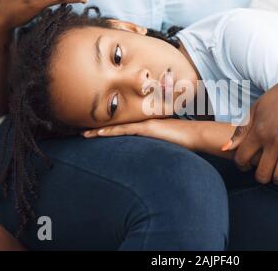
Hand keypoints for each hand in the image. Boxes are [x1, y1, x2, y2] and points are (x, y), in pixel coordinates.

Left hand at [82, 119, 196, 149]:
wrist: (196, 134)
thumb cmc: (186, 140)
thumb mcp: (169, 142)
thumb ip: (159, 144)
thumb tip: (153, 154)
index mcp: (147, 126)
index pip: (124, 128)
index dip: (109, 129)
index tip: (95, 133)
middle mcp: (143, 122)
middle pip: (116, 125)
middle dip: (99, 129)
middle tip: (81, 132)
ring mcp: (144, 124)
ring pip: (117, 127)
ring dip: (99, 131)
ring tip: (83, 134)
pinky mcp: (147, 128)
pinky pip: (124, 130)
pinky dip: (110, 132)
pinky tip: (98, 134)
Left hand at [225, 65, 277, 185]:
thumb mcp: (257, 108)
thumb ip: (241, 130)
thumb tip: (224, 149)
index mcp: (258, 130)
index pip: (242, 159)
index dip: (241, 166)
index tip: (246, 165)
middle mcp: (273, 139)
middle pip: (262, 174)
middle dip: (261, 177)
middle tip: (264, 173)